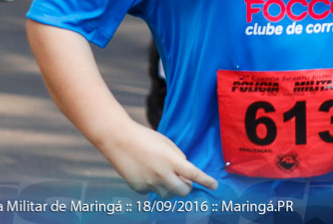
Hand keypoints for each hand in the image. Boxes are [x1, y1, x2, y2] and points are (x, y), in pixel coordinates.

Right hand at [100, 119, 217, 197]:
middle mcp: (162, 174)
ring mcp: (150, 183)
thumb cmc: (144, 137)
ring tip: (161, 174)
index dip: (206, 181)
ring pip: (168, 195)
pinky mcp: (139, 188)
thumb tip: (185, 172)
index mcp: (171, 160)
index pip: (194, 174)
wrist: (118, 139)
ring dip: (170, 188)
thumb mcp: (166, 143)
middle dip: (187, 187)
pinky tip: (145, 172)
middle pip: (184, 191)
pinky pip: (152, 191)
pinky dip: (153, 185)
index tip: (214, 186)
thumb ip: (178, 157)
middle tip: (184, 181)